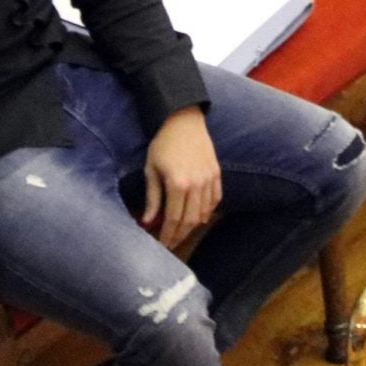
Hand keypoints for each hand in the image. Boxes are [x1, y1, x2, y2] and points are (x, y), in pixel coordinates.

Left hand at [139, 108, 221, 248]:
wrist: (183, 120)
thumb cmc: (162, 144)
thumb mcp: (151, 170)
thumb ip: (152, 198)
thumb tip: (147, 222)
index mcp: (177, 184)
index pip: (173, 220)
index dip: (167, 236)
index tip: (162, 245)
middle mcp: (196, 184)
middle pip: (190, 221)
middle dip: (179, 236)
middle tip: (171, 244)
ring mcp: (209, 179)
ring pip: (204, 213)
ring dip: (193, 226)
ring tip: (182, 233)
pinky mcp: (217, 173)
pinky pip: (216, 200)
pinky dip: (208, 212)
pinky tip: (199, 217)